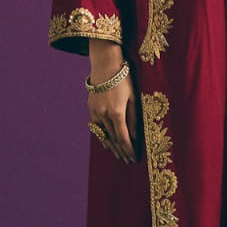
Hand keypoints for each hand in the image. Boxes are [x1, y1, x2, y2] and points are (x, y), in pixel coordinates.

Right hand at [87, 43, 137, 163]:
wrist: (105, 65)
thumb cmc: (124, 80)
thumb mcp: (133, 98)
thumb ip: (134, 118)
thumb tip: (135, 136)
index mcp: (116, 112)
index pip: (123, 138)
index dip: (128, 149)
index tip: (133, 158)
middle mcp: (104, 115)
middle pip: (113, 139)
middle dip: (121, 151)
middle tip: (127, 161)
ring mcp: (95, 112)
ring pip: (103, 135)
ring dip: (111, 147)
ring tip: (118, 155)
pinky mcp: (91, 108)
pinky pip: (96, 127)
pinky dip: (102, 136)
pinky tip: (107, 143)